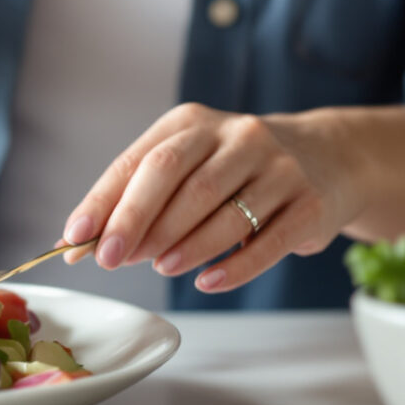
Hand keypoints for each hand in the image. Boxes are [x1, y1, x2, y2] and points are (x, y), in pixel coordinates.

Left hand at [61, 104, 364, 294]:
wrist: (329, 158)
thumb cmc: (237, 169)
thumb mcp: (190, 165)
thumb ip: (137, 199)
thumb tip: (80, 243)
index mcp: (193, 123)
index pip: (141, 160)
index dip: (104, 200)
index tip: (75, 237)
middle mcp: (237, 136)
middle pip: (176, 176)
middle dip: (137, 220)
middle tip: (110, 258)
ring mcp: (278, 167)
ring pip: (220, 209)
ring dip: (183, 244)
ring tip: (160, 267)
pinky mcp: (310, 203)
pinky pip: (267, 241)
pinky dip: (233, 267)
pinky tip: (206, 281)